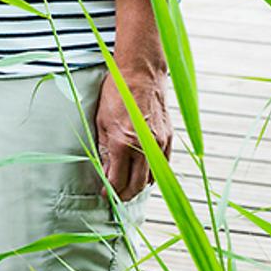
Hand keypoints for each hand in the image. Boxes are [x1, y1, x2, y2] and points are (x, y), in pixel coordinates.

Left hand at [95, 56, 172, 202]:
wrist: (141, 74)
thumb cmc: (117, 93)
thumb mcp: (101, 120)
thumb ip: (104, 148)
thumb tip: (105, 170)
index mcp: (123, 142)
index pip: (118, 180)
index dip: (111, 191)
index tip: (105, 195)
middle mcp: (144, 146)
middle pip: (137, 185)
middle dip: (125, 195)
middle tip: (116, 197)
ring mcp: (160, 143)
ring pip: (153, 178)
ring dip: (140, 186)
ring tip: (128, 187)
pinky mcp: (169, 138)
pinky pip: (163, 166)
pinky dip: (153, 174)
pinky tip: (143, 173)